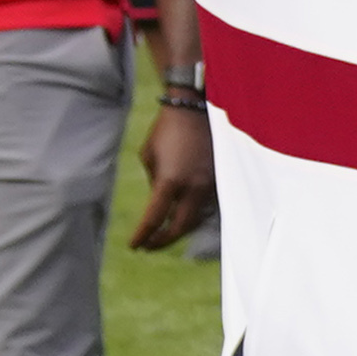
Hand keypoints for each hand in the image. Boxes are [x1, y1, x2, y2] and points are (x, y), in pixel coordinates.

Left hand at [131, 101, 215, 251]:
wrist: (196, 109)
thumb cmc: (166, 130)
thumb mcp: (149, 156)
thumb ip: (154, 182)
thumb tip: (161, 201)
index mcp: (171, 181)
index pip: (155, 218)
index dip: (144, 235)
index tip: (135, 246)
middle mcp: (194, 187)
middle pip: (181, 227)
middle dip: (164, 240)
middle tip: (150, 245)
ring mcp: (211, 184)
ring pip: (197, 218)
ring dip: (180, 228)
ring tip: (165, 232)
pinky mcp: (222, 179)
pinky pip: (208, 205)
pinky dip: (194, 214)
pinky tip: (184, 215)